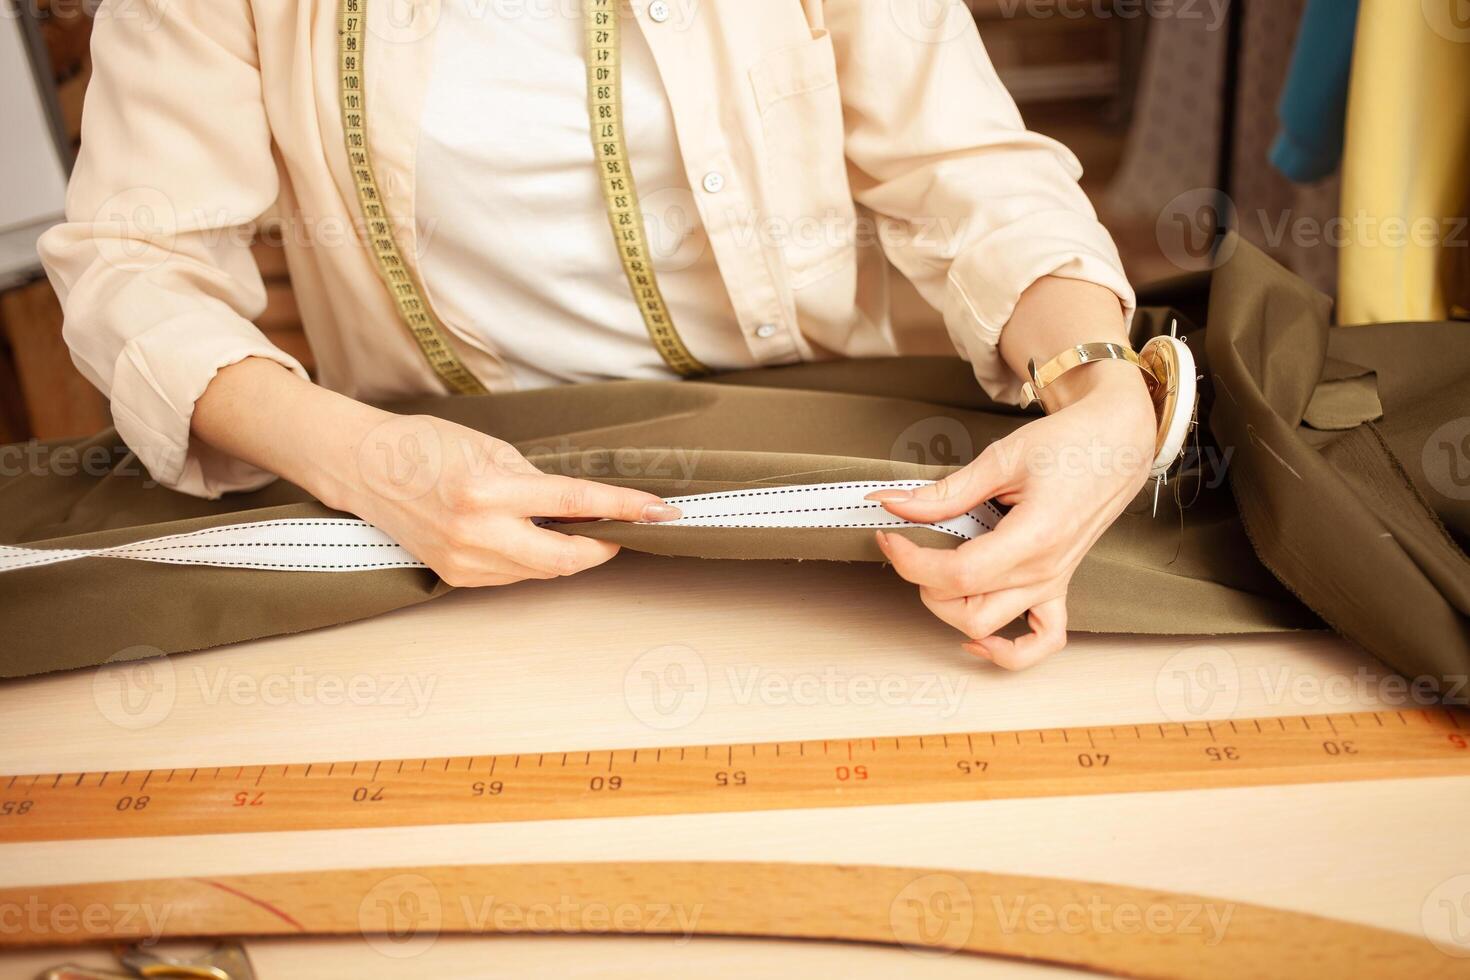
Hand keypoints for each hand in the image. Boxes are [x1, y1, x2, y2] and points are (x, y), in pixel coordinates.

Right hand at [342, 413, 681, 586]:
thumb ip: (537, 482)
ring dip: (568, 554)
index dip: (624, 509)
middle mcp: (477, 531)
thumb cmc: (424, 446)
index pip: (575, 504)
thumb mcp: (491, 448)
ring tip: (574, 528)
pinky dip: (534, 559)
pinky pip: (513, 575)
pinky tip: (533, 538)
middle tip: (622, 529)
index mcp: (488, 489)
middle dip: (602, 548)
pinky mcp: (455, 575)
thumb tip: (579, 508)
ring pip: (541, 571)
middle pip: (565, 560)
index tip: (660, 511)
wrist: (362, 468)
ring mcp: (464, 560)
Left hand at [868, 361, 1155, 668]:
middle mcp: (1045, 571)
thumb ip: (946, 491)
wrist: (1118, 442)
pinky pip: (1041, 639)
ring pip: (990, 628)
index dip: (912, 562)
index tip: (891, 537)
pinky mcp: (1058, 585)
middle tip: (910, 545)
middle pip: (966, 609)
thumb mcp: (1001, 458)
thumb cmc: (1072, 444)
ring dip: (952, 610)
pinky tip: (979, 636)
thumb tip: (895, 504)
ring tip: (937, 572)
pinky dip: (1009, 650)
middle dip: (924, 582)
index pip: (958, 575)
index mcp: (1033, 538)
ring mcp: (1053, 583)